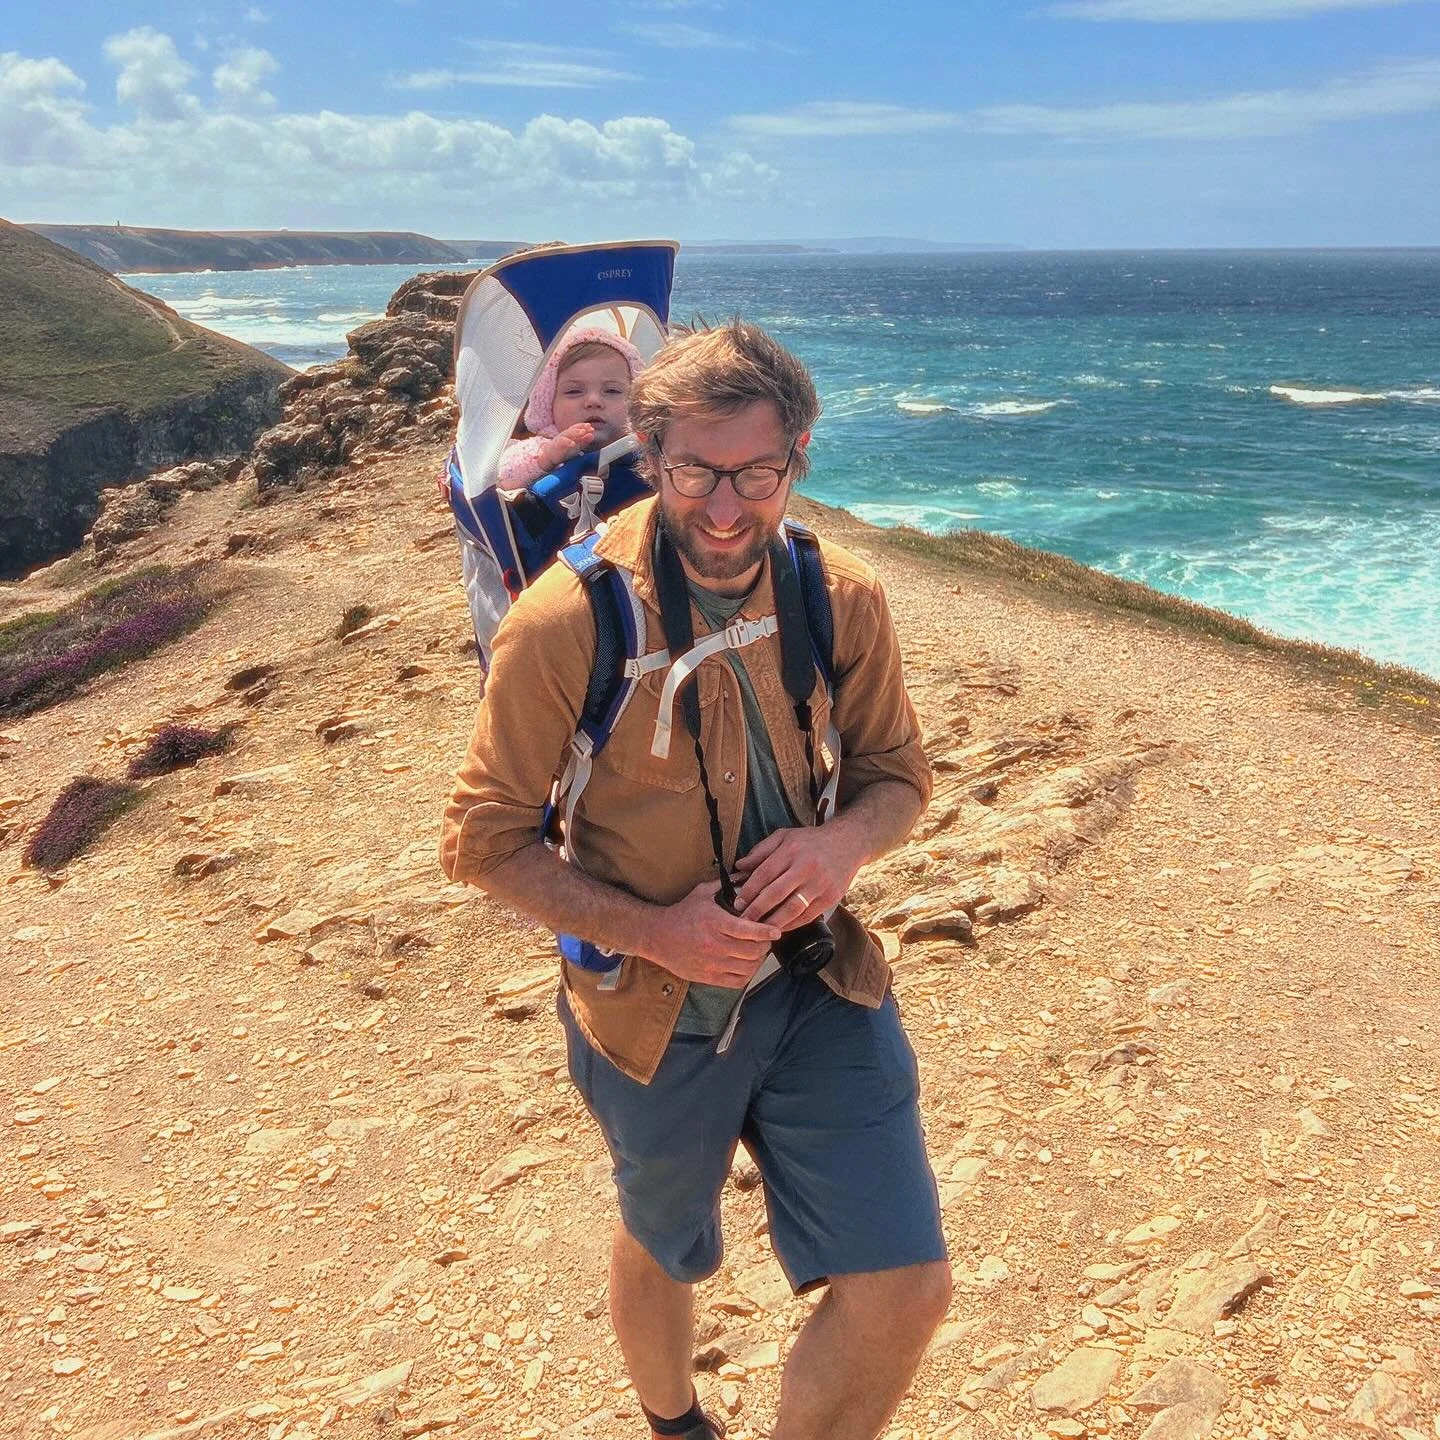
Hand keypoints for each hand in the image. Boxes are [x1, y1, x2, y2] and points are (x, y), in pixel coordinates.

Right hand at [537, 423, 595, 470]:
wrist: (550, 455)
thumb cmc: (564, 450)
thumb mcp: (576, 445)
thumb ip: (583, 441)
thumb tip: (592, 435)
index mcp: (570, 434)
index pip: (577, 427)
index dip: (584, 426)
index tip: (591, 427)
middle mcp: (566, 434)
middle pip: (574, 429)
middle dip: (582, 427)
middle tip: (589, 427)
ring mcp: (561, 439)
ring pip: (568, 433)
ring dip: (576, 432)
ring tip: (583, 432)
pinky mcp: (557, 445)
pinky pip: (562, 442)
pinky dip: (568, 442)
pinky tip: (573, 444)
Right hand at [639, 879, 781, 986]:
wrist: (657, 937)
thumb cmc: (682, 913)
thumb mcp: (702, 893)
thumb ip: (726, 885)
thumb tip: (748, 876)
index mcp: (715, 922)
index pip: (749, 930)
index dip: (766, 931)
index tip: (776, 930)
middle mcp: (715, 945)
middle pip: (753, 951)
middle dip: (765, 945)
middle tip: (766, 939)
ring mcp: (712, 963)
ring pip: (748, 967)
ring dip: (757, 960)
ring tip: (757, 951)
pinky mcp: (708, 977)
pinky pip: (737, 981)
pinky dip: (747, 974)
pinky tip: (746, 964)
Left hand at [732, 825, 865, 930]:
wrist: (848, 843)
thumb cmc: (811, 841)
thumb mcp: (785, 836)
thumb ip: (761, 850)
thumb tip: (739, 866)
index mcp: (791, 850)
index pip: (764, 873)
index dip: (748, 891)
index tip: (737, 903)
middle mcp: (806, 867)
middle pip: (776, 893)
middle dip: (757, 909)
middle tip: (743, 920)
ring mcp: (820, 883)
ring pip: (792, 908)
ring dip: (773, 921)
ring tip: (760, 929)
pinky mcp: (831, 897)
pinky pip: (808, 915)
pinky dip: (792, 924)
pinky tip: (780, 927)